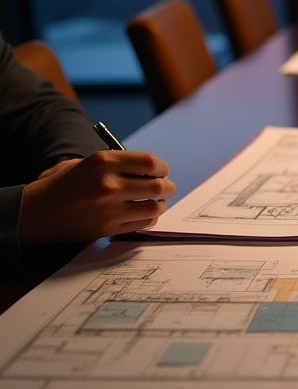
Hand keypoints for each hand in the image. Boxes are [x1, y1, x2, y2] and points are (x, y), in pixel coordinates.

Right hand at [19, 150, 175, 245]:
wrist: (39, 210)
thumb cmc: (68, 183)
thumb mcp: (89, 163)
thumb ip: (120, 164)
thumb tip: (152, 170)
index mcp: (104, 161)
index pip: (150, 162)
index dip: (161, 167)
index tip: (161, 171)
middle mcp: (109, 184)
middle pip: (158, 186)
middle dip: (168, 187)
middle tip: (166, 187)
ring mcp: (110, 208)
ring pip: (155, 206)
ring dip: (160, 203)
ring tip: (155, 201)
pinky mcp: (109, 227)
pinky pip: (144, 222)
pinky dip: (150, 217)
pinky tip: (144, 212)